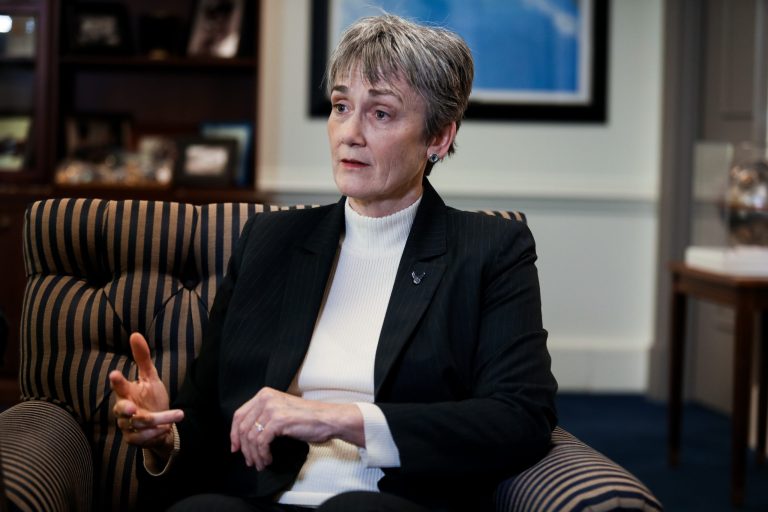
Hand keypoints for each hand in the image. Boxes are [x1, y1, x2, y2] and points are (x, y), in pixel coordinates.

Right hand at [109, 332, 183, 457]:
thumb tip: (135, 334)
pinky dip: (156, 433)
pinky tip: (166, 428)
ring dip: (161, 419)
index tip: (115, 373)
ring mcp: (126, 425)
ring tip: (177, 415)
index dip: (117, 381)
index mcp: (127, 393)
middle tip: (133, 408)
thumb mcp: (150, 377)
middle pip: (121, 409)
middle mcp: (124, 409)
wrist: (161, 424)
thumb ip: (142, 359)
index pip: (119, 386)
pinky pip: (142, 438)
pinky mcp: (133, 439)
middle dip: (126, 409)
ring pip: (139, 423)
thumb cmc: (151, 398)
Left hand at [229, 387, 363, 470]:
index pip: (239, 415)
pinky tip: (269, 459)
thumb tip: (244, 438)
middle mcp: (266, 398)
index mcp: (264, 394)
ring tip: (261, 463)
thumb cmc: (307, 418)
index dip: (234, 434)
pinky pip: (262, 442)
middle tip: (250, 461)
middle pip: (242, 427)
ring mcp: (272, 408)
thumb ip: (263, 417)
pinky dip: (263, 454)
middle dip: (244, 448)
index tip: (236, 448)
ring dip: (254, 455)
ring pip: (251, 437)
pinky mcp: (279, 420)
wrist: (328, 419)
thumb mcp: (281, 412)